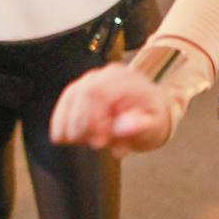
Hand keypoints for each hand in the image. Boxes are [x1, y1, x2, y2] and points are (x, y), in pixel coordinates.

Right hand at [49, 63, 175, 156]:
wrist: (153, 109)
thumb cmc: (153, 118)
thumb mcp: (155, 126)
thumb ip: (141, 126)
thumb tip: (122, 127)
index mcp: (126, 80)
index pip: (96, 92)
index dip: (90, 119)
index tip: (99, 141)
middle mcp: (107, 75)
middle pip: (79, 93)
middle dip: (80, 125)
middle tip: (96, 144)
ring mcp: (93, 79)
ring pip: (69, 97)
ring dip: (70, 125)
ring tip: (86, 141)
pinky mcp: (82, 88)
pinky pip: (65, 102)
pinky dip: (63, 122)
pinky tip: (71, 137)